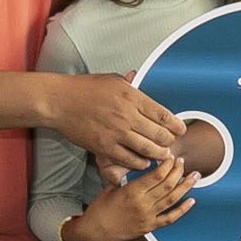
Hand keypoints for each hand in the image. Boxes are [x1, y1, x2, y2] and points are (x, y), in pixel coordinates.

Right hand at [46, 71, 184, 173]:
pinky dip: (140, 163)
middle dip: (169, 142)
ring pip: (148, 150)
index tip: (181, 130)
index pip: (163, 114)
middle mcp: (127, 115)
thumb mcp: (111, 80)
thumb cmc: (84, 88)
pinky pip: (129, 160)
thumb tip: (138, 76)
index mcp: (132, 96)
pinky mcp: (104, 147)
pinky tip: (143, 162)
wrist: (59, 101)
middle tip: (171, 145)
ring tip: (162, 156)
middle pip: (160, 134)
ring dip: (158, 155)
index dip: (176, 125)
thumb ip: (129, 83)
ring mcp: (116, 132)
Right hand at [68, 156, 196, 240]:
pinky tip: (191, 201)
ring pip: (172, 199)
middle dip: (178, 171)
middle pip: (167, 185)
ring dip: (185, 187)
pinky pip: (170, 218)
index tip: (171, 156)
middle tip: (183, 162)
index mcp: (132, 192)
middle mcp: (143, 204)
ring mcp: (148, 216)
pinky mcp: (150, 226)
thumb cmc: (101, 208)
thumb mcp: (111, 186)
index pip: (157, 175)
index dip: (167, 164)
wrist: (96, 231)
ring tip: (195, 176)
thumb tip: (138, 161)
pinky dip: (182, 210)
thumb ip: (126, 175)